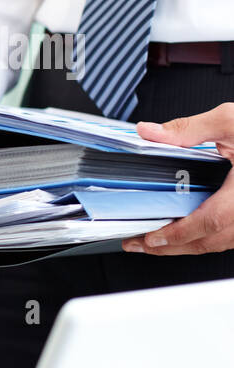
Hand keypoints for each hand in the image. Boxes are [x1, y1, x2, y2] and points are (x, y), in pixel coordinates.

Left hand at [123, 104, 233, 254]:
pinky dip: (210, 238)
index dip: (178, 234)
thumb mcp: (232, 121)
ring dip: (190, 246)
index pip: (211, 222)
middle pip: (212, 241)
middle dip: (172, 247)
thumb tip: (150, 132)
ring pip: (224, 243)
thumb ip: (189, 129)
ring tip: (160, 242)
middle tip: (142, 245)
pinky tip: (192, 232)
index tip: (151, 238)